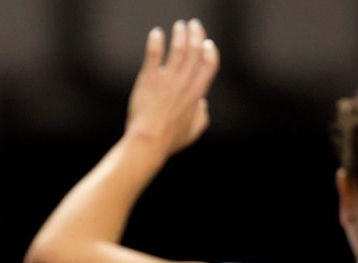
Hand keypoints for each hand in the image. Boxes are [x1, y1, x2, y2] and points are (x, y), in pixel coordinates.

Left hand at [125, 19, 219, 157]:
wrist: (147, 141)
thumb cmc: (169, 140)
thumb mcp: (193, 132)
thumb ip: (202, 116)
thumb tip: (203, 105)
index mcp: (196, 94)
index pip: (209, 65)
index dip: (210, 52)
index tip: (208, 44)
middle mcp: (184, 83)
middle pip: (195, 51)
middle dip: (196, 34)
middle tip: (194, 25)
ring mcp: (166, 80)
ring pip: (177, 49)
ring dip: (179, 34)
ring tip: (179, 26)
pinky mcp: (149, 79)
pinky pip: (153, 54)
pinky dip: (156, 42)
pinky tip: (156, 34)